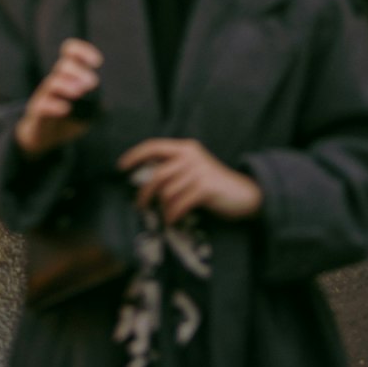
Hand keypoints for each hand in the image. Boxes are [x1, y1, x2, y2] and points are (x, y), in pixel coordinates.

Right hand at [14, 39, 102, 157]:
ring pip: (52, 82)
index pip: (70, 52)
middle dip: (79, 71)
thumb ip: (97, 105)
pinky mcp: (38, 113)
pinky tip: (66, 109)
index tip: (97, 62)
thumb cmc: (66, 118)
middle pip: (63, 65)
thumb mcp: (86, 112)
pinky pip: (42, 105)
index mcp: (67, 76)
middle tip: (92, 83)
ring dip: (67, 85)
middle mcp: (54, 81)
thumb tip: (108, 103)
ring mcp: (44, 96)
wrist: (43, 137)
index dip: (83, 51)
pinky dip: (54, 105)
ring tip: (79, 93)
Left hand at [117, 138, 262, 224]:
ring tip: (166, 216)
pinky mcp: (205, 188)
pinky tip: (174, 220)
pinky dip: (172, 215)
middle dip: (144, 193)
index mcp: (186, 148)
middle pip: (157, 175)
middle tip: (139, 205)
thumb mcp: (194, 169)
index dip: (135, 155)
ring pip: (167, 193)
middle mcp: (191, 156)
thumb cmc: (215, 184)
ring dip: (163, 209)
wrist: (245, 194)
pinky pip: (178, 205)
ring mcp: (198, 171)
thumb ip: (174, 169)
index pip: (154, 146)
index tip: (121, 167)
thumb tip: (146, 182)